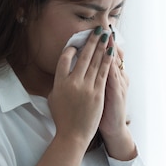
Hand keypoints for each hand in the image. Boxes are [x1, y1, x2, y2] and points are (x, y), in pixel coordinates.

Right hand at [48, 27, 113, 149]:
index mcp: (59, 83)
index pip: (63, 60)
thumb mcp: (54, 99)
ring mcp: (86, 87)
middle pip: (83, 56)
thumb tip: (60, 73)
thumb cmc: (62, 118)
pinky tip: (111, 51)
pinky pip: (103, 73)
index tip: (75, 43)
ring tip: (106, 35)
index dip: (70, 49)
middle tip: (96, 30)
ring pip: (95, 62)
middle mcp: (72, 83)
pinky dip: (107, 60)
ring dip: (101, 46)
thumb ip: (58, 84)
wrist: (73, 135)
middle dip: (91, 41)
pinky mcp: (97, 93)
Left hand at [100, 36, 136, 159]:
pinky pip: (114, 76)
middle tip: (103, 27)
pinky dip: (111, 65)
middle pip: (111, 56)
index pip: (105, 57)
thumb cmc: (101, 112)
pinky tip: (108, 56)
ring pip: (114, 63)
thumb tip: (78, 70)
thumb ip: (90, 81)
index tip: (95, 31)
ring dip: (110, 49)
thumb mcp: (97, 93)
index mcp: (110, 78)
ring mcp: (118, 85)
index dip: (101, 44)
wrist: (113, 129)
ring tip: (107, 36)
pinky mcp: (117, 93)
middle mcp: (116, 79)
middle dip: (106, 41)